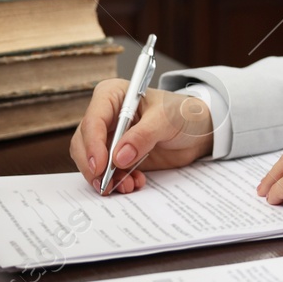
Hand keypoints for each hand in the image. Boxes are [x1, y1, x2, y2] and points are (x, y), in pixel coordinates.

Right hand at [69, 81, 213, 194]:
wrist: (198, 130)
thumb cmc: (181, 113)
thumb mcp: (166, 119)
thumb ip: (143, 135)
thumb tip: (119, 157)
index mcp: (113, 95)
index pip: (93, 119)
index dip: (92, 144)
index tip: (100, 166)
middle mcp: (106, 116)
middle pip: (84, 142)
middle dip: (94, 166)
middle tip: (107, 184)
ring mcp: (110, 137)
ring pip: (93, 161)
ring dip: (106, 178)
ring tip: (128, 185)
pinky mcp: (117, 156)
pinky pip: (108, 172)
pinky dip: (117, 181)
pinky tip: (134, 183)